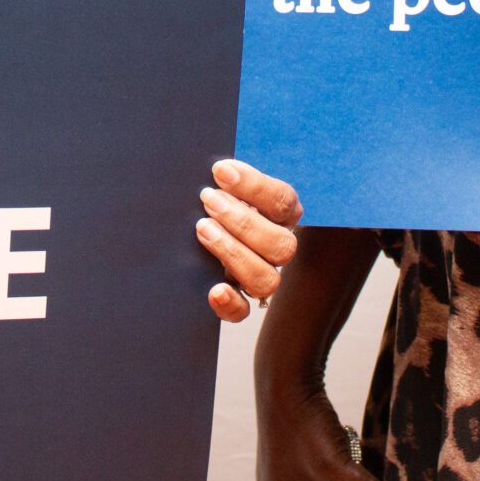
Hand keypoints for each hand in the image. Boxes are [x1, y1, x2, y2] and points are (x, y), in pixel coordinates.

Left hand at [197, 159, 301, 321]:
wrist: (197, 226)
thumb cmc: (216, 199)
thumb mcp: (227, 185)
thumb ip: (228, 178)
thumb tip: (217, 167)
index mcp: (282, 216)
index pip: (283, 201)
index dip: (254, 186)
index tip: (221, 171)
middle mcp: (277, 248)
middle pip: (281, 245)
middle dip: (242, 221)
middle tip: (209, 200)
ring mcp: (260, 276)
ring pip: (267, 280)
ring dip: (234, 253)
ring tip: (203, 230)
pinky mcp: (239, 301)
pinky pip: (243, 313)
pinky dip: (231, 303)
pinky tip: (214, 289)